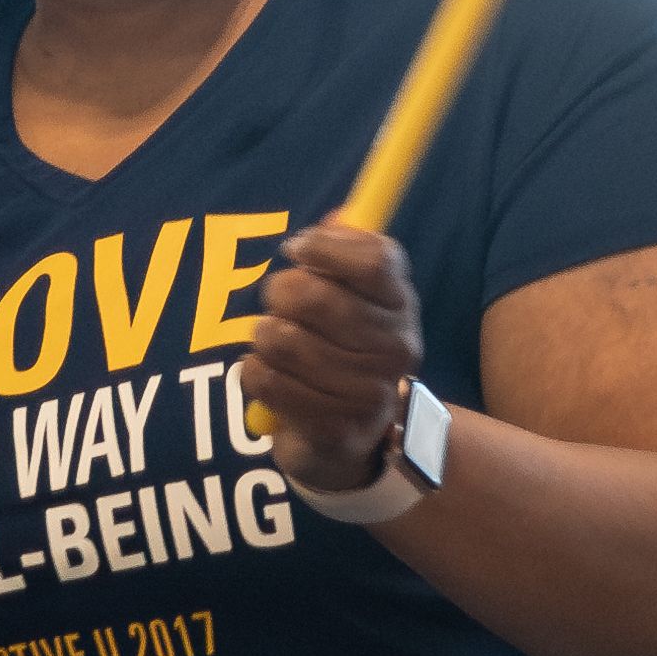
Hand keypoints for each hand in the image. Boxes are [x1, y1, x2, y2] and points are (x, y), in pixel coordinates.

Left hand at [235, 218, 424, 491]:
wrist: (350, 438)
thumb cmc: (340, 349)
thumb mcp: (351, 296)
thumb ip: (343, 252)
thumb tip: (339, 216)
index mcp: (401, 304)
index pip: (373, 259)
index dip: (323, 247)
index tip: (295, 250)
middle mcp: (397, 347)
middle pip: (311, 295)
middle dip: (277, 295)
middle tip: (279, 308)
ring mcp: (370, 392)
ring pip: (280, 339)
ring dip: (264, 339)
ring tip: (277, 348)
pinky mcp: (336, 428)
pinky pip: (265, 380)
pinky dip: (255, 374)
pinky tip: (273, 379)